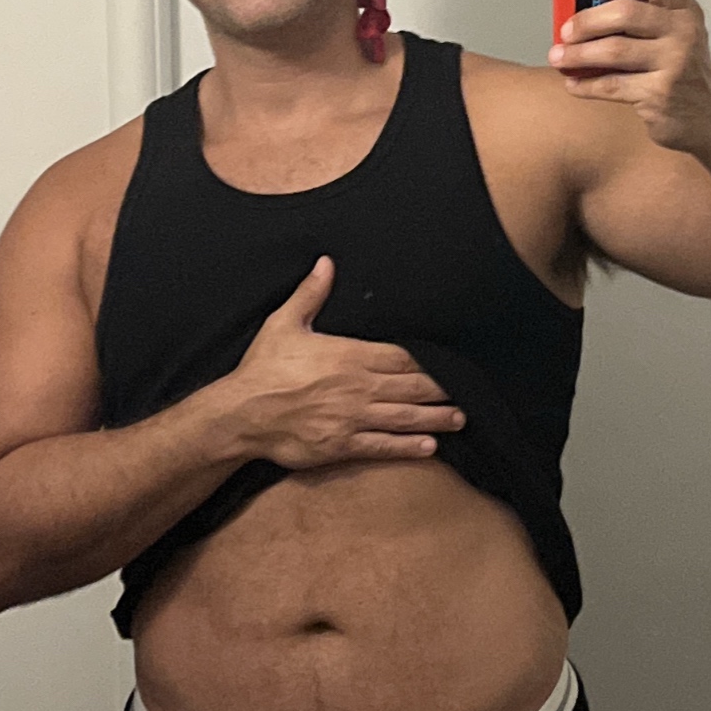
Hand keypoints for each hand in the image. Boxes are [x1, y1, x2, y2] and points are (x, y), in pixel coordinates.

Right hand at [230, 256, 465, 469]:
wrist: (241, 413)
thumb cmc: (262, 369)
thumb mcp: (284, 324)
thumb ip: (310, 294)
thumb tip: (326, 263)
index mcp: (348, 356)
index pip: (400, 357)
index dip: (428, 362)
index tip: (450, 363)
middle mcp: (357, 388)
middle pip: (410, 387)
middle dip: (441, 390)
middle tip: (469, 392)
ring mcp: (351, 419)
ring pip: (403, 418)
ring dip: (435, 418)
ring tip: (459, 418)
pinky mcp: (341, 446)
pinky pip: (382, 446)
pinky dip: (408, 447)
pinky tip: (430, 446)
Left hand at [548, 0, 710, 153]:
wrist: (709, 117)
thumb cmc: (683, 73)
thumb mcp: (673, 36)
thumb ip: (641, 19)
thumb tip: (587, 10)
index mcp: (685, 11)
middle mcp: (683, 33)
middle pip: (626, 13)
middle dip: (587, 21)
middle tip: (566, 30)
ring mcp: (674, 64)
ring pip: (614, 50)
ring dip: (578, 54)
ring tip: (559, 56)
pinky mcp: (659, 94)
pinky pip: (612, 85)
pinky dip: (586, 85)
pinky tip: (574, 83)